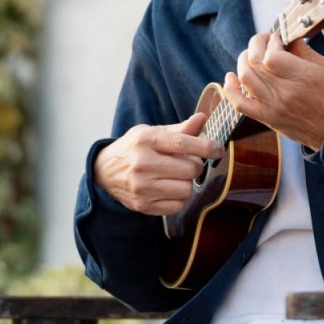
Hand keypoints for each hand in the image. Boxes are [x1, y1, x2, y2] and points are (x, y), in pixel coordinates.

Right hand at [93, 113, 223, 215]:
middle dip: (195, 165)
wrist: (104, 172)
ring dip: (188, 182)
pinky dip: (180, 198)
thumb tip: (202, 118)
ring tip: (176, 176)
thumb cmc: (135, 148)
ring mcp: (141, 187)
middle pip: (190, 168)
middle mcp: (142, 163)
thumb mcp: (152, 132)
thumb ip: (180, 129)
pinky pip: (178, 205)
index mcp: (146, 140)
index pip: (182, 143)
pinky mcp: (143, 205)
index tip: (218, 149)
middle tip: (187, 162)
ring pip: (186, 189)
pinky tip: (169, 188)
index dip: (206, 147)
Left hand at [221, 32, 323, 150]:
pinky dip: (230, 89)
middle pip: (255, 63)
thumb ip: (304, 51)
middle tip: (264, 40)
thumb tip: (287, 39)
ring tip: (251, 54)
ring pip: (245, 78)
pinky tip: (230, 77)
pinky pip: (240, 104)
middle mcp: (284, 93)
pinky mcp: (267, 118)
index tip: (277, 38)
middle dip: (256, 45)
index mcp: (302, 77)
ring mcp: (272, 107)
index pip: (271, 55)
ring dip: (243, 60)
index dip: (270, 42)